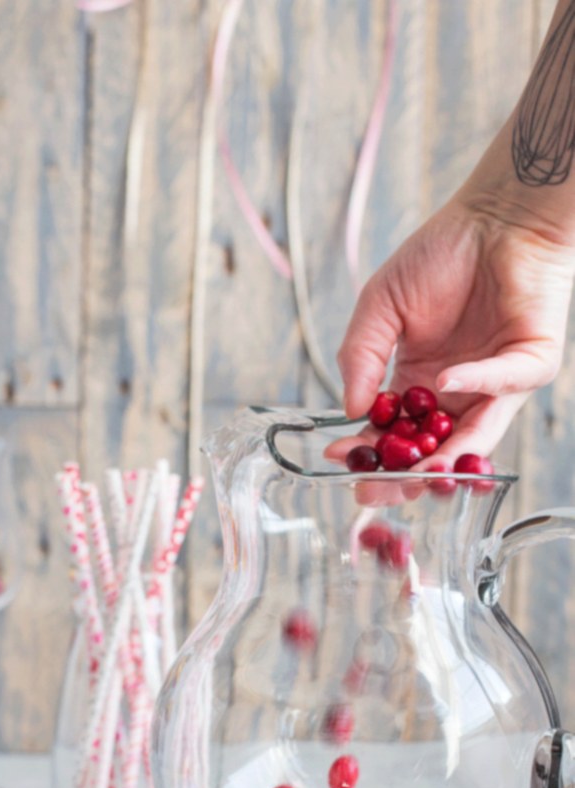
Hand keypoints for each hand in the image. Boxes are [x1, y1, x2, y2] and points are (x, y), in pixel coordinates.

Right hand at [325, 194, 574, 468]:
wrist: (496, 217)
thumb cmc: (439, 256)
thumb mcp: (379, 307)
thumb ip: (359, 356)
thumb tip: (348, 411)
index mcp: (420, 386)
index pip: (392, 436)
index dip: (367, 452)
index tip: (338, 460)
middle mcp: (458, 395)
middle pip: (432, 453)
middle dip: (404, 475)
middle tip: (376, 485)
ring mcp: (497, 385)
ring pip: (474, 438)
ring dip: (448, 458)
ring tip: (421, 471)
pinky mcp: (532, 364)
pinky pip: (505, 385)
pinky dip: (478, 383)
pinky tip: (446, 378)